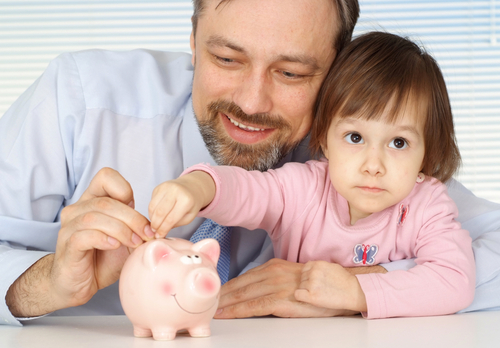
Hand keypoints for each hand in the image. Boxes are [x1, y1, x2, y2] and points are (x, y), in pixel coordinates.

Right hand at [6, 168, 152, 316]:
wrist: (80, 284)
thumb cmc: (103, 260)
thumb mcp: (126, 239)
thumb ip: (136, 226)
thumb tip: (156, 224)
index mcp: (92, 201)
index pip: (105, 176)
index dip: (124, 189)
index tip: (139, 211)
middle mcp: (77, 210)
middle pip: (107, 202)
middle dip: (133, 218)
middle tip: (146, 235)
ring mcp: (69, 227)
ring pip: (96, 217)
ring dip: (122, 230)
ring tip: (134, 243)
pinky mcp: (67, 245)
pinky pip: (84, 235)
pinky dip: (104, 239)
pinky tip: (114, 246)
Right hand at [149, 171, 215, 237]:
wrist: (191, 187)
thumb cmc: (191, 204)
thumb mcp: (189, 217)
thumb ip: (176, 224)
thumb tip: (160, 232)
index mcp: (186, 200)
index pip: (171, 219)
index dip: (163, 229)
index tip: (159, 237)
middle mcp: (175, 191)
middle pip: (160, 212)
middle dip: (155, 225)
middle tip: (154, 232)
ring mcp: (165, 187)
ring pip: (153, 207)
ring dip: (152, 218)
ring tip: (155, 225)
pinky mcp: (158, 187)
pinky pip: (151, 202)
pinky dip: (151, 211)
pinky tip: (156, 216)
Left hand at [215, 258, 355, 318]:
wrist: (341, 286)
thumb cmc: (317, 285)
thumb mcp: (291, 275)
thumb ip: (272, 279)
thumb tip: (254, 287)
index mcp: (274, 266)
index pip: (244, 277)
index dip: (226, 286)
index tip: (212, 291)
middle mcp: (273, 273)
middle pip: (239, 285)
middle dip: (220, 294)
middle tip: (203, 301)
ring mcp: (276, 286)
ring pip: (242, 295)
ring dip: (224, 302)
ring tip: (209, 308)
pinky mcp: (282, 300)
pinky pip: (254, 306)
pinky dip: (237, 310)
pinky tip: (226, 314)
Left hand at [294, 261, 366, 311]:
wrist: (354, 292)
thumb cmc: (345, 280)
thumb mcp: (332, 266)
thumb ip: (320, 267)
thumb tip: (312, 269)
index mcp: (317, 264)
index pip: (304, 269)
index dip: (308, 276)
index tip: (315, 281)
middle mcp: (313, 272)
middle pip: (301, 278)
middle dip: (308, 284)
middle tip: (320, 289)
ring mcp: (312, 284)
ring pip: (300, 287)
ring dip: (307, 291)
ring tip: (320, 293)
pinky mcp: (312, 296)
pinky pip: (297, 295)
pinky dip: (302, 297)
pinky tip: (311, 298)